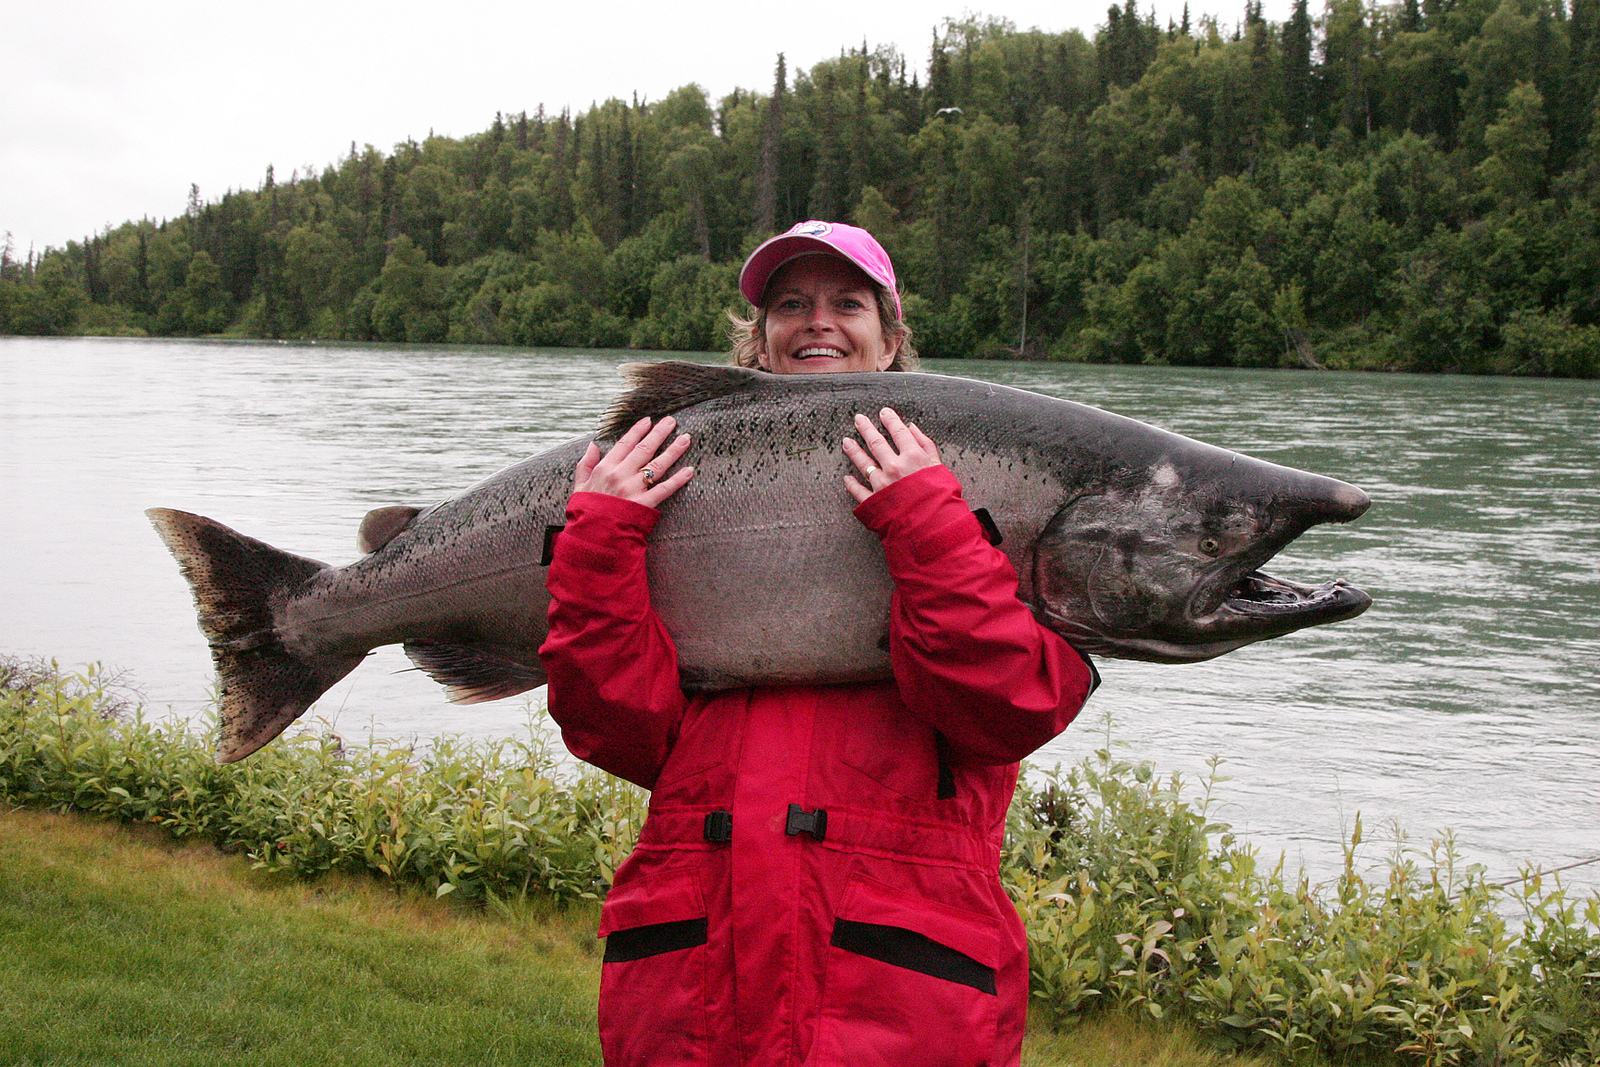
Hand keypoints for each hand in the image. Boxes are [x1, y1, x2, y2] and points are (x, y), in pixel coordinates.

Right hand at [573, 416, 693, 506]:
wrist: (591, 536)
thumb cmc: (586, 511)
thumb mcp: (579, 485)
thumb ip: (585, 464)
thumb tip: (593, 446)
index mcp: (605, 468)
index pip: (625, 443)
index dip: (638, 430)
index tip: (649, 420)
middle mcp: (621, 475)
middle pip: (644, 449)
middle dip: (659, 433)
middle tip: (671, 421)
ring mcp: (633, 489)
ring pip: (657, 465)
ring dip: (673, 450)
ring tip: (685, 438)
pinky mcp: (644, 504)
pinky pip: (664, 489)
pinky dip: (678, 480)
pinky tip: (689, 471)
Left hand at [842, 407, 942, 503]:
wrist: (934, 526)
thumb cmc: (941, 497)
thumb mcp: (940, 467)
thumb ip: (926, 445)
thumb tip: (912, 428)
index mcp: (913, 457)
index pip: (898, 432)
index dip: (890, 420)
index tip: (883, 412)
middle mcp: (894, 467)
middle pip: (876, 443)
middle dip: (866, 428)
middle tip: (858, 419)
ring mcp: (882, 484)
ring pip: (863, 463)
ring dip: (853, 450)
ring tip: (846, 441)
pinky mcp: (874, 501)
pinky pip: (858, 491)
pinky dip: (851, 484)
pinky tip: (846, 478)